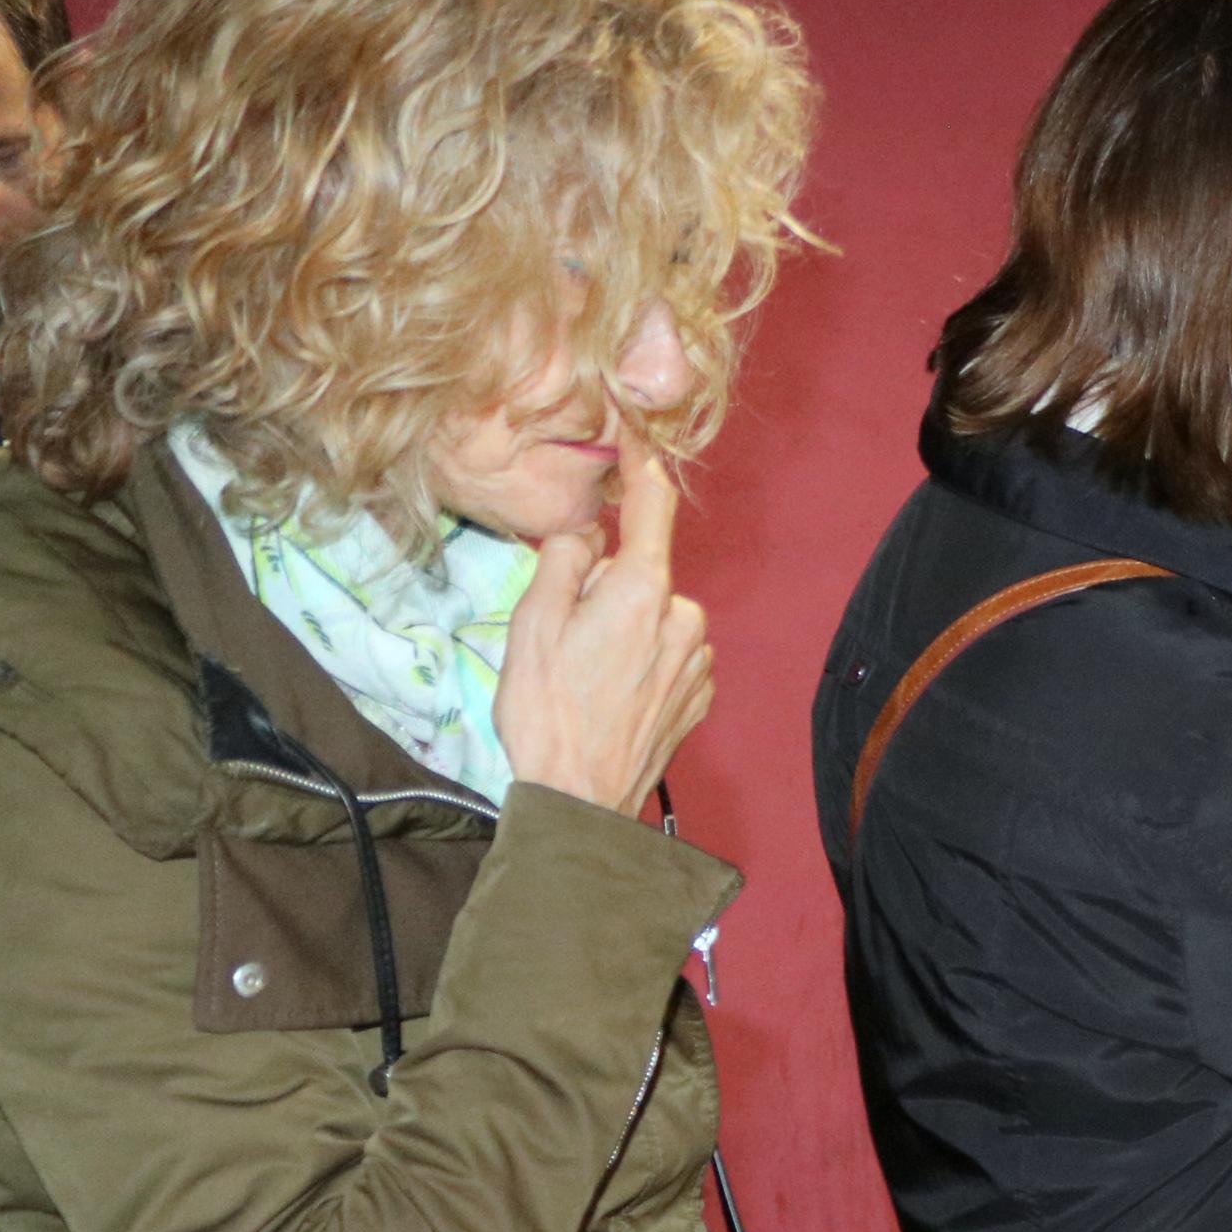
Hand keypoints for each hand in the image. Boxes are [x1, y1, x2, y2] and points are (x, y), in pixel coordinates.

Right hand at [494, 453, 711, 817]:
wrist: (580, 798)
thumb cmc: (546, 710)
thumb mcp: (531, 621)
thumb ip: (563, 558)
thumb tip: (590, 533)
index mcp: (642, 591)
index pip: (652, 507)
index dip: (643, 465)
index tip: (639, 433)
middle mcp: (683, 618)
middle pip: (643, 573)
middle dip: (608, 588)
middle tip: (567, 637)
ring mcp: (698, 659)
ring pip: (656, 616)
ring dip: (626, 629)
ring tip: (588, 675)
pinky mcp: (701, 694)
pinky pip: (669, 654)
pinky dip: (643, 662)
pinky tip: (613, 695)